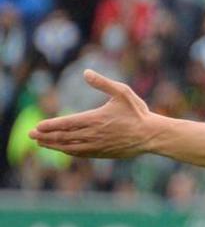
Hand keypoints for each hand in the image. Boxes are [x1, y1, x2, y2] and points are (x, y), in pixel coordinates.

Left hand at [29, 69, 157, 158]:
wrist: (152, 135)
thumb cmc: (138, 112)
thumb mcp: (122, 92)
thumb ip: (103, 83)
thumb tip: (85, 72)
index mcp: (96, 118)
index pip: (67, 123)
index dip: (50, 126)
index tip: (38, 126)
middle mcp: (94, 134)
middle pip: (64, 137)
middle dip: (46, 137)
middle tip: (31, 136)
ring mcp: (98, 145)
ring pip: (70, 147)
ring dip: (54, 146)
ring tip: (41, 144)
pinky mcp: (103, 153)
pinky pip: (81, 154)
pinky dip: (68, 152)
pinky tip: (62, 150)